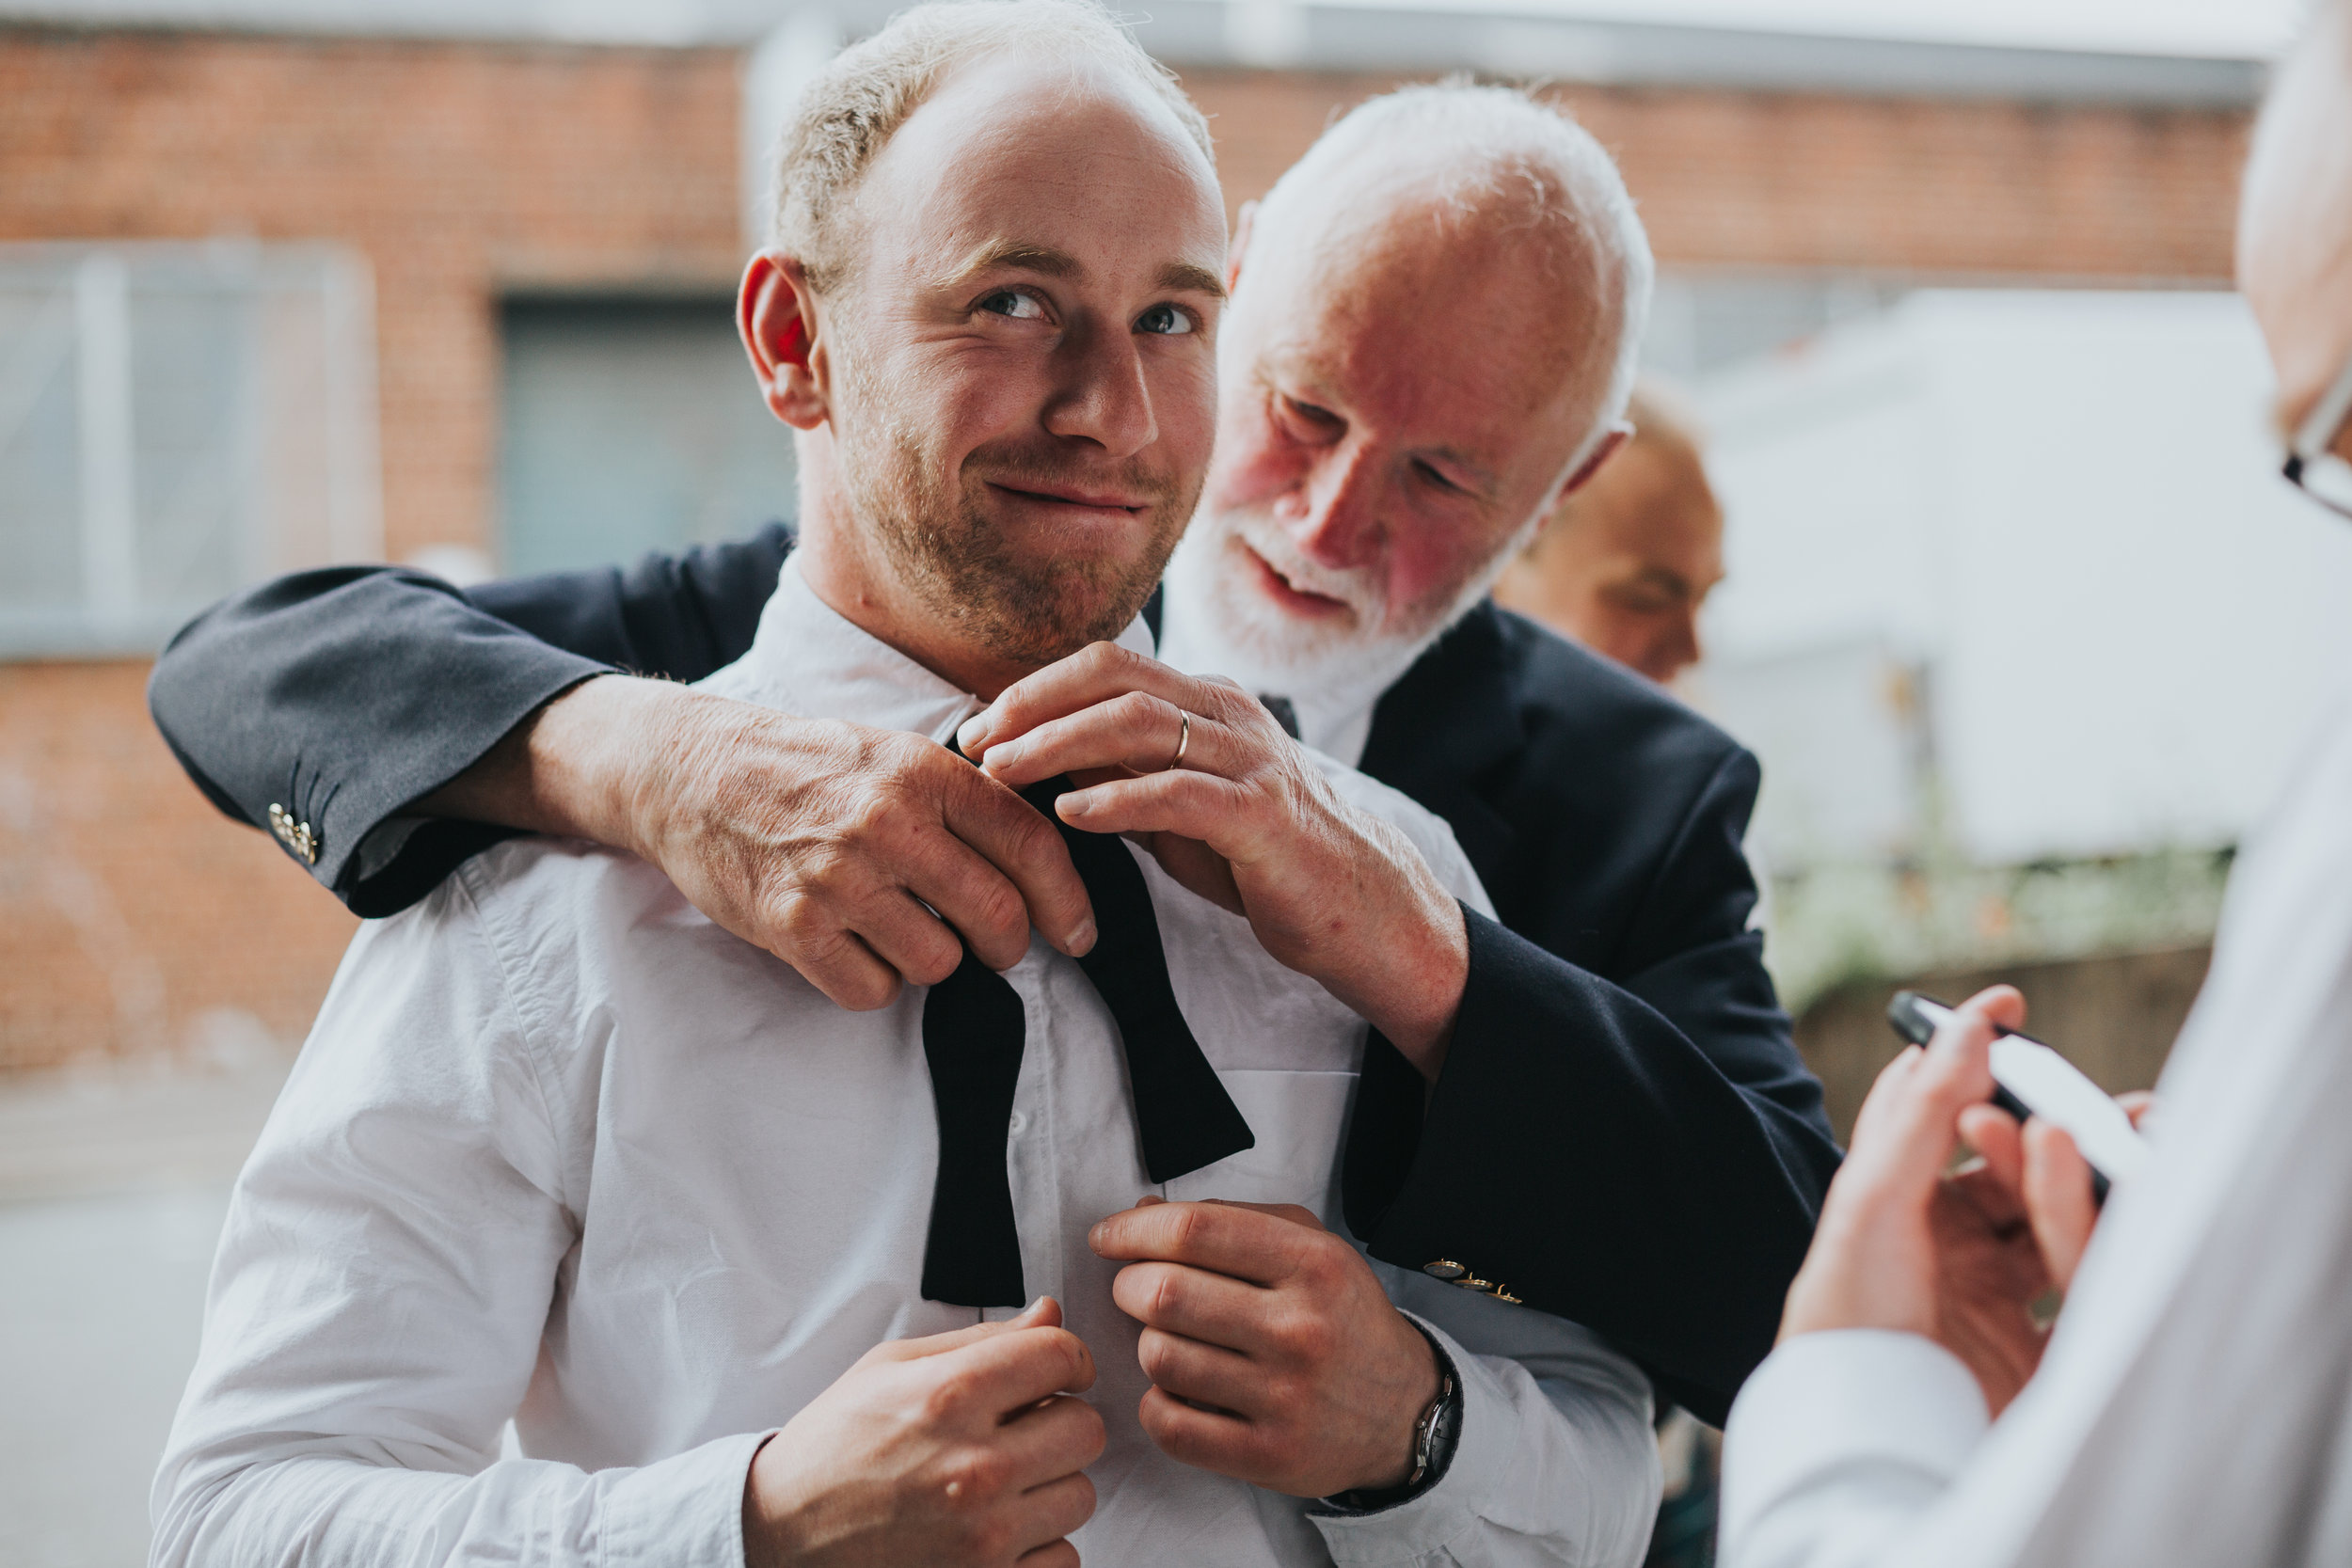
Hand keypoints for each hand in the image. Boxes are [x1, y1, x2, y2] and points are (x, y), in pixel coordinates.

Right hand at [423, 675, 1096, 1008]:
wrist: (692, 771)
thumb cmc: (809, 767)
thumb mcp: (893, 753)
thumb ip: (964, 797)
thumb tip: (1046, 858)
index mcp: (925, 772)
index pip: (1030, 844)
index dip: (1068, 900)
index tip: (1080, 934)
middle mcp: (888, 823)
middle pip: (996, 916)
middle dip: (1010, 946)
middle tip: (999, 948)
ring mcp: (839, 878)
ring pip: (937, 962)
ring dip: (932, 960)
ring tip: (901, 928)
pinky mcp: (794, 926)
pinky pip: (872, 991)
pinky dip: (874, 982)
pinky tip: (855, 948)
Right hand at [743, 1296, 1105, 1567]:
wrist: (781, 1533)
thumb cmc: (833, 1447)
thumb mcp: (892, 1366)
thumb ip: (982, 1340)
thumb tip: (1050, 1315)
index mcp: (949, 1397)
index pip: (1062, 1356)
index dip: (1065, 1358)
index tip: (1054, 1373)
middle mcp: (974, 1467)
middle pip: (1086, 1429)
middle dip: (1060, 1422)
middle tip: (1021, 1430)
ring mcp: (982, 1535)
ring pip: (1081, 1495)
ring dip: (1050, 1486)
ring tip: (1000, 1482)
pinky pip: (1064, 1558)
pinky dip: (1038, 1545)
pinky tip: (996, 1526)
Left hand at [958, 643, 1467, 1074]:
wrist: (1362, 912)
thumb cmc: (1264, 862)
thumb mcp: (1180, 812)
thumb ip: (1124, 777)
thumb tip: (1044, 755)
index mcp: (1210, 704)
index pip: (1109, 665)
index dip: (1037, 687)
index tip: (982, 725)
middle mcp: (1230, 715)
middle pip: (1116, 677)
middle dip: (1034, 704)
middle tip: (977, 742)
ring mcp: (1251, 760)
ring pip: (1141, 722)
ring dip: (1059, 744)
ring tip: (1005, 772)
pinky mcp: (1263, 816)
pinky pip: (1179, 793)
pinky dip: (1117, 799)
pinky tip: (1070, 816)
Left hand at [1088, 1196, 1439, 1496]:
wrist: (1404, 1411)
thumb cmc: (1342, 1319)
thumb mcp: (1312, 1247)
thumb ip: (1233, 1220)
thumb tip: (1142, 1215)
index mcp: (1313, 1265)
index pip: (1194, 1231)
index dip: (1133, 1231)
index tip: (1107, 1238)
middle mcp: (1301, 1330)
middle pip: (1164, 1293)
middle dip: (1128, 1286)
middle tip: (1134, 1289)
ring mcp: (1285, 1399)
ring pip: (1160, 1358)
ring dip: (1145, 1345)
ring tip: (1169, 1340)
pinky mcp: (1267, 1456)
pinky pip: (1170, 1425)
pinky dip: (1156, 1404)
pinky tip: (1176, 1391)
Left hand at [1777, 986, 2124, 1414]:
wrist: (1866, 1433)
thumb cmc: (1844, 1312)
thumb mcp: (1874, 1201)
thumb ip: (1922, 1114)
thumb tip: (1967, 1029)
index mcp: (1891, 1205)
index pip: (1934, 1112)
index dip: (1970, 1058)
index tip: (2009, 1006)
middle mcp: (1939, 1245)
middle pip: (2008, 1166)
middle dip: (2054, 1127)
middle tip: (2101, 1099)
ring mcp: (1986, 1295)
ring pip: (2050, 1219)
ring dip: (2080, 1179)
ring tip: (2111, 1143)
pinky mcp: (2029, 1349)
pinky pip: (2079, 1282)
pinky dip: (2102, 1240)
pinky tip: (2115, 1210)